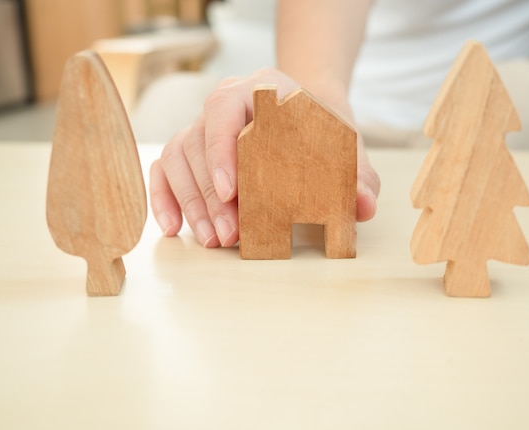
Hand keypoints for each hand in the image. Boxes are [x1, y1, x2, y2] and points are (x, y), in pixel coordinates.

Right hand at [149, 68, 379, 246]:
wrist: (309, 116)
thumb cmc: (323, 130)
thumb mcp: (347, 147)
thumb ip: (359, 175)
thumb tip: (364, 207)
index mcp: (261, 89)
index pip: (224, 108)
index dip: (222, 150)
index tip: (231, 193)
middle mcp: (224, 101)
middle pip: (198, 142)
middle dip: (210, 195)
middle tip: (229, 235)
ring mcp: (202, 125)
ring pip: (178, 159)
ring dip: (191, 203)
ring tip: (213, 241)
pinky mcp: (190, 149)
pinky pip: (164, 170)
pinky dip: (165, 198)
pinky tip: (174, 229)